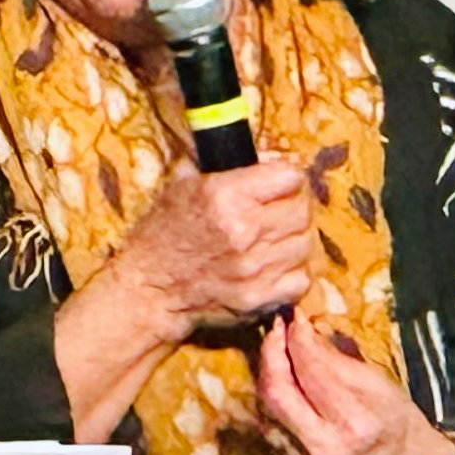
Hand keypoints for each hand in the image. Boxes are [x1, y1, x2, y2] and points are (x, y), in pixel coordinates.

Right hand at [103, 160, 314, 336]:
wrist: (148, 289)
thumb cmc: (164, 233)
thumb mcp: (184, 186)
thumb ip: (227, 168)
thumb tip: (268, 157)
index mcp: (224, 196)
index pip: (289, 176)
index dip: (288, 176)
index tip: (281, 182)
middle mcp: (244, 230)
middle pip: (302, 210)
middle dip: (296, 205)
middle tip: (282, 209)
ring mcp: (254, 267)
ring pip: (306, 243)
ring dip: (295, 237)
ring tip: (276, 238)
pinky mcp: (259, 297)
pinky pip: (301, 279)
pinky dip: (294, 270)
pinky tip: (276, 265)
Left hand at [255, 313, 454, 454]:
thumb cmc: (402, 423)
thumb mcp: (383, 387)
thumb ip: (341, 362)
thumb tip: (308, 332)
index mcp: (361, 419)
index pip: (315, 370)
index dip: (299, 339)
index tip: (296, 319)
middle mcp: (332, 441)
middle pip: (280, 390)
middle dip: (273, 353)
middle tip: (277, 329)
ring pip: (273, 404)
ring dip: (271, 369)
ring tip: (277, 346)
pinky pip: (280, 417)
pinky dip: (279, 390)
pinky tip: (282, 373)